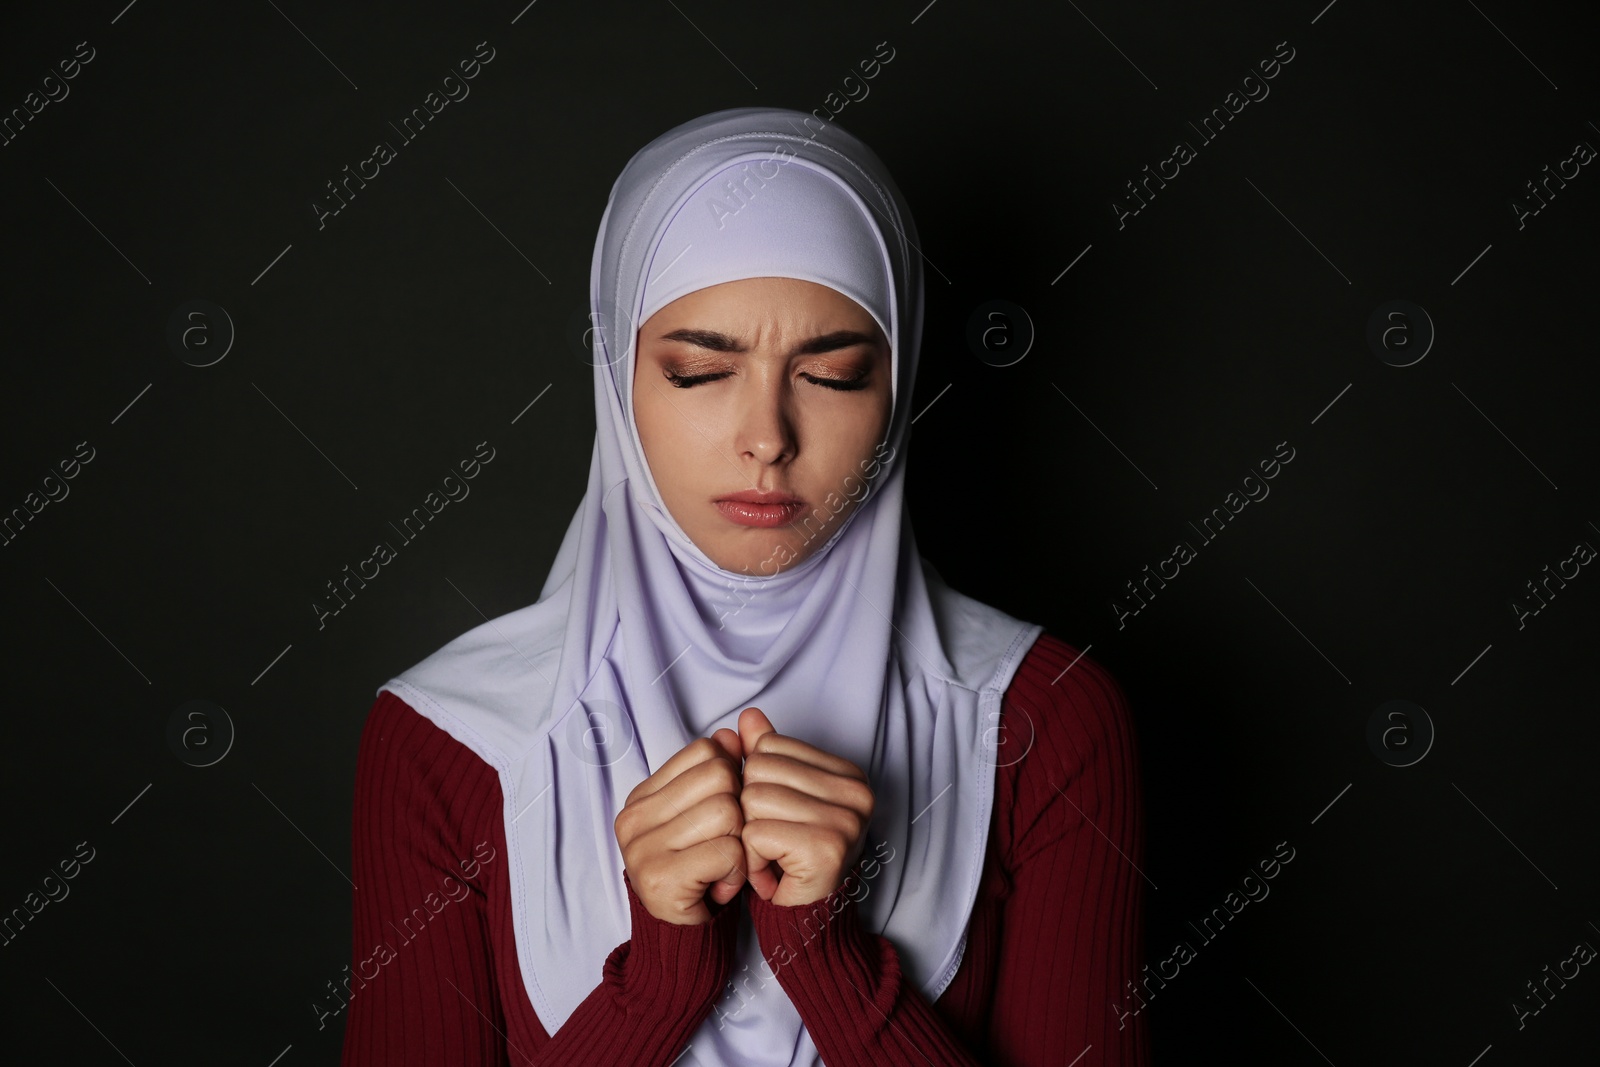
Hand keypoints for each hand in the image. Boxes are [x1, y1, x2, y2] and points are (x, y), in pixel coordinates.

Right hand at [614, 728, 747, 924]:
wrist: (683, 938)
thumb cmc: (700, 873)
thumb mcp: (707, 816)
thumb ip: (717, 772)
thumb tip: (732, 734)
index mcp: (641, 796)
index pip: (706, 751)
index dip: (731, 779)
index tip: (721, 816)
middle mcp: (633, 818)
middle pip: (721, 777)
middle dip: (739, 812)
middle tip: (724, 846)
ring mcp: (641, 848)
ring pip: (728, 812)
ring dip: (740, 846)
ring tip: (722, 867)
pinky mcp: (660, 879)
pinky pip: (729, 851)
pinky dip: (737, 872)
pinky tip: (720, 886)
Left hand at [736, 707, 874, 906]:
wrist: (809, 919)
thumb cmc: (792, 857)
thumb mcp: (779, 797)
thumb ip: (766, 754)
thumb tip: (749, 717)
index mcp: (849, 773)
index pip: (771, 747)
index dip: (757, 783)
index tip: (778, 817)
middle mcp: (856, 793)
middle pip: (759, 771)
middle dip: (749, 810)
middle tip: (772, 842)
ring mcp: (846, 820)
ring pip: (753, 800)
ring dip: (748, 837)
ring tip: (771, 858)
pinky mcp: (826, 848)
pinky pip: (755, 834)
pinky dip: (751, 858)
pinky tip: (771, 873)